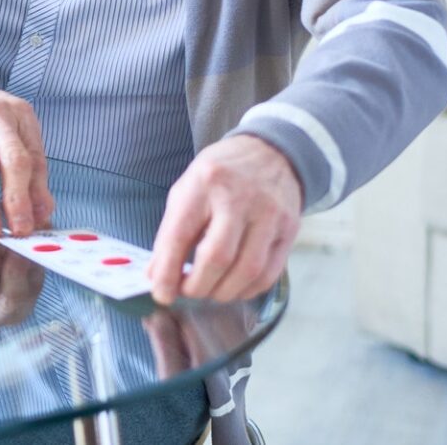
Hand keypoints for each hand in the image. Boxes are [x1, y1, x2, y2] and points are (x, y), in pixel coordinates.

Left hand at [148, 134, 300, 304]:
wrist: (271, 153)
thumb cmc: (220, 174)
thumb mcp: (187, 189)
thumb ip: (171, 230)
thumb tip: (157, 274)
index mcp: (203, 184)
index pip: (180, 234)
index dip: (168, 270)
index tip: (161, 293)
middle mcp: (238, 198)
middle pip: (217, 257)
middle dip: (198, 286)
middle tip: (187, 293)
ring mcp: (269, 215)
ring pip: (247, 270)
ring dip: (223, 291)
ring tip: (209, 292)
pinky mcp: (289, 230)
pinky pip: (270, 272)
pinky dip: (249, 289)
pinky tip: (234, 287)